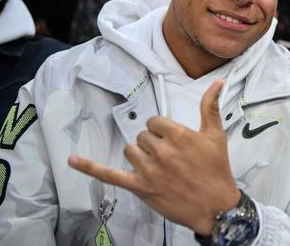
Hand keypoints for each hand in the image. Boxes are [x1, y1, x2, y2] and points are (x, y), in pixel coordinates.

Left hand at [68, 79, 239, 234]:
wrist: (215, 206)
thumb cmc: (217, 171)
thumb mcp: (216, 136)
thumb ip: (211, 107)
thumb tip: (217, 83)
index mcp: (179, 135)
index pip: (155, 122)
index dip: (163, 129)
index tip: (172, 139)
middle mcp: (161, 151)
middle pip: (143, 136)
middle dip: (154, 143)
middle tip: (171, 157)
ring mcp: (148, 170)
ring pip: (131, 150)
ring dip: (140, 155)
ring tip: (157, 165)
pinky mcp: (140, 187)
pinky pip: (110, 175)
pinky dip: (89, 167)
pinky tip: (73, 159)